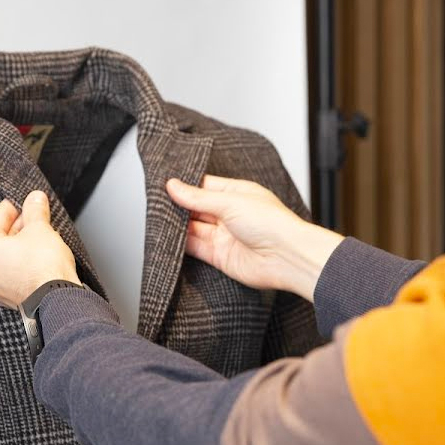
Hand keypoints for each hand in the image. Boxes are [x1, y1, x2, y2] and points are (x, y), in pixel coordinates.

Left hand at [0, 190, 81, 308]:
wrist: (57, 299)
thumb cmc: (43, 266)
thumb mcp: (40, 228)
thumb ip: (35, 210)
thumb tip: (35, 198)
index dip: (16, 205)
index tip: (28, 201)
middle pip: (0, 237)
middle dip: (20, 227)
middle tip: (37, 218)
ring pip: (7, 257)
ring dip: (22, 245)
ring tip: (42, 237)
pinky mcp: (9, 298)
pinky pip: (13, 273)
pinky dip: (24, 264)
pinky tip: (39, 258)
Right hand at [166, 175, 343, 300]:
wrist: (286, 258)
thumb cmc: (272, 225)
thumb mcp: (230, 202)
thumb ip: (198, 197)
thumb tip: (174, 186)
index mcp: (237, 194)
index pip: (204, 187)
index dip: (185, 186)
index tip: (165, 185)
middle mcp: (230, 214)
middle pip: (196, 209)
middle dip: (179, 207)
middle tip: (158, 203)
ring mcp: (225, 236)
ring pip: (193, 229)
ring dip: (178, 226)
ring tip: (159, 220)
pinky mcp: (220, 256)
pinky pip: (196, 248)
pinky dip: (182, 245)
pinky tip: (169, 238)